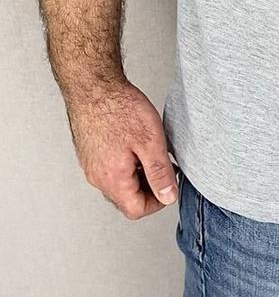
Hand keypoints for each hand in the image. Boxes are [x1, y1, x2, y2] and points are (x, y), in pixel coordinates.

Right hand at [66, 80, 178, 218]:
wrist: (93, 86)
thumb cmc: (119, 108)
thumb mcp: (151, 141)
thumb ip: (160, 173)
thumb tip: (168, 197)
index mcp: (113, 179)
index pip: (136, 210)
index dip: (158, 202)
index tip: (170, 184)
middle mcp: (98, 177)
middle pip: (127, 199)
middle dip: (149, 188)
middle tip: (164, 166)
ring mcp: (91, 165)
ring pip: (119, 183)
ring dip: (138, 175)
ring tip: (151, 151)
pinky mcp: (90, 153)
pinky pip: (111, 168)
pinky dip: (127, 164)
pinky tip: (136, 143)